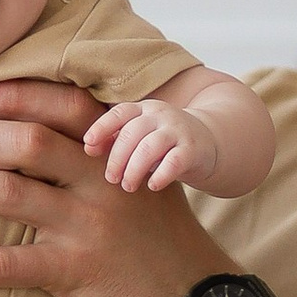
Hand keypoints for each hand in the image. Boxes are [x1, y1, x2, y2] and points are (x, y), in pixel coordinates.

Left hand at [0, 80, 208, 296]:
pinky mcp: (75, 271)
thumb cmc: (157, 238)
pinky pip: (5, 264)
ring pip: (7, 193)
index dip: (15, 93)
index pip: (63, 106)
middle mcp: (101, 180)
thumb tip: (33, 127)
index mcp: (115, 152)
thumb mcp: (139, 180)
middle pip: (25, 142)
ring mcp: (88, 225)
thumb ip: (98, 153)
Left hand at [86, 95, 214, 194]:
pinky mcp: (193, 149)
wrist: (208, 141)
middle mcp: (160, 115)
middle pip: (132, 133)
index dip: (102, 127)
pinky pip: (174, 162)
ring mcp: (178, 131)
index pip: (120, 113)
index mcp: (144, 110)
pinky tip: (152, 186)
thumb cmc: (163, 143)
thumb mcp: (140, 136)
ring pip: (150, 147)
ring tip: (128, 186)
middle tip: (111, 179)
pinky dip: (161, 175)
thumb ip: (116, 139)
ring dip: (134, 169)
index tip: (89, 144)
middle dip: (117, 158)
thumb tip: (88, 148)